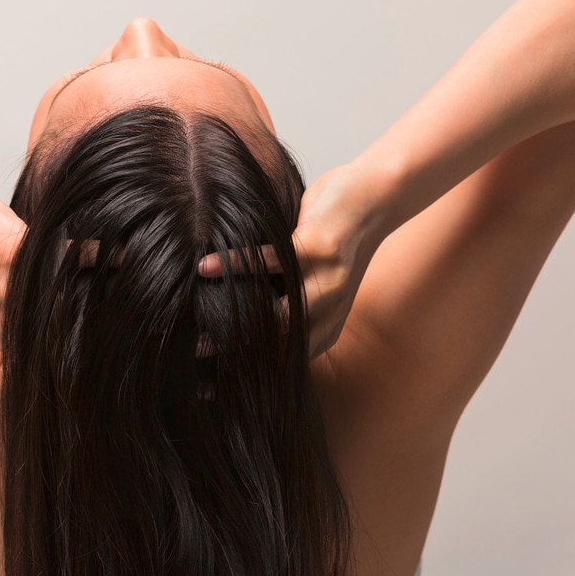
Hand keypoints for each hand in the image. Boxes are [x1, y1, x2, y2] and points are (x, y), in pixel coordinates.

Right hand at [199, 163, 385, 359]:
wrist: (379, 195)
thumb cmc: (335, 238)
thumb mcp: (316, 280)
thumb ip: (286, 300)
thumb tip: (239, 313)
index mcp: (328, 324)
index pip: (284, 358)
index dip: (248, 371)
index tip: (210, 380)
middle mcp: (331, 309)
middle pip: (277, 344)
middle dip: (236, 354)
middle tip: (195, 356)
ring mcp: (328, 281)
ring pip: (276, 312)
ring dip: (234, 319)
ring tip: (198, 325)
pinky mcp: (319, 249)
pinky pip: (270, 261)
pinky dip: (234, 264)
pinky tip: (205, 267)